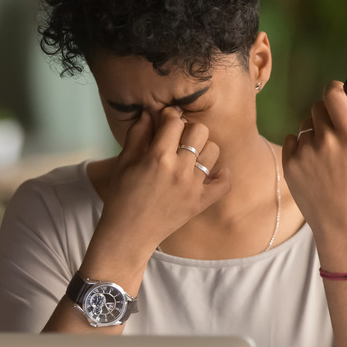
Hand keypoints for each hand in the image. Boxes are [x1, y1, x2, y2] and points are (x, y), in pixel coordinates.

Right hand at [98, 107, 231, 253]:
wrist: (129, 234)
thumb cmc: (121, 196)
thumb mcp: (124, 162)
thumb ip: (137, 134)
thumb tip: (150, 112)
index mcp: (157, 158)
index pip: (174, 121)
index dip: (169, 116)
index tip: (165, 121)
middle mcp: (179, 170)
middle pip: (199, 130)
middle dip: (188, 129)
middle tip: (178, 139)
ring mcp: (193, 187)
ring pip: (213, 151)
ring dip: (202, 149)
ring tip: (190, 156)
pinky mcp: (201, 202)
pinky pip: (224, 183)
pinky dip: (221, 175)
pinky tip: (210, 172)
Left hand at [281, 81, 346, 235]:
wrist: (339, 216)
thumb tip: (346, 97)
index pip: (333, 96)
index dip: (334, 90)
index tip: (336, 93)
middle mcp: (325, 142)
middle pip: (317, 107)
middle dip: (326, 114)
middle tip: (332, 130)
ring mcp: (305, 152)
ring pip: (305, 124)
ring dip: (313, 132)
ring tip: (323, 153)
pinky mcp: (290, 162)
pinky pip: (292, 139)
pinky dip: (300, 146)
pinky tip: (311, 161)